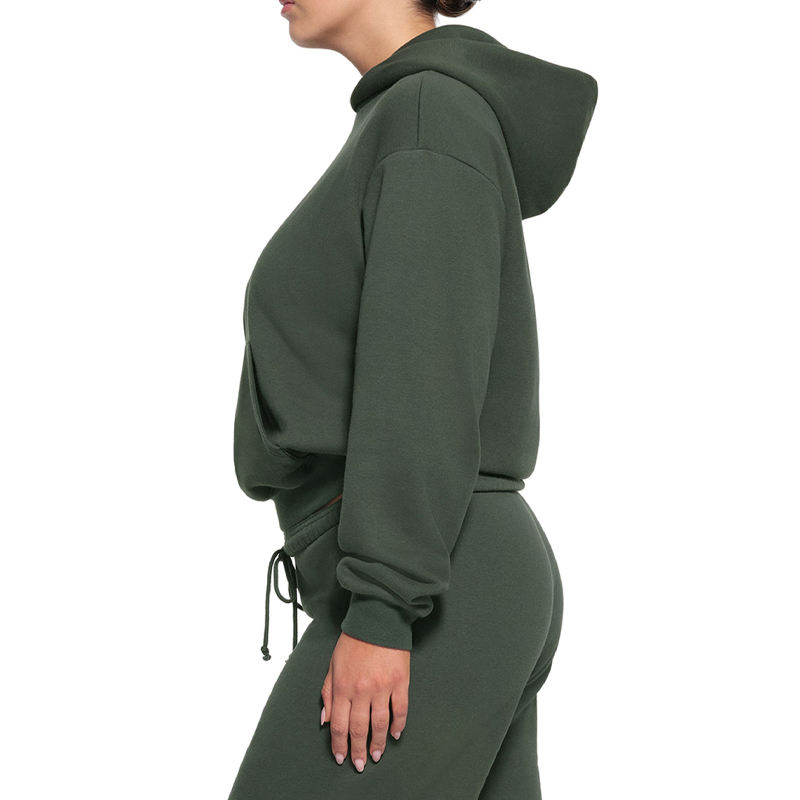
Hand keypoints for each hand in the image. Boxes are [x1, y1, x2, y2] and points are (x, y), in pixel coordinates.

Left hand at [320, 630, 409, 771]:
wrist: (377, 619)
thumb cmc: (354, 641)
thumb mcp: (333, 665)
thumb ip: (328, 692)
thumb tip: (325, 719)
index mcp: (343, 686)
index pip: (339, 724)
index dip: (339, 744)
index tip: (341, 757)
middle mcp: (362, 690)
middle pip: (359, 729)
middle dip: (358, 750)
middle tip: (360, 764)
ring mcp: (382, 687)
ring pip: (380, 724)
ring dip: (378, 743)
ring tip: (377, 754)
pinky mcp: (400, 682)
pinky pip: (400, 709)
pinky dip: (398, 725)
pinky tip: (395, 734)